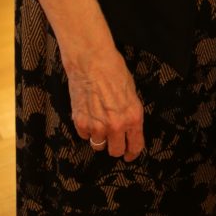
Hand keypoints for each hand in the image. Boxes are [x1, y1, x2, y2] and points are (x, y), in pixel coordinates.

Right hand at [66, 46, 144, 161]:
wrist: (91, 61)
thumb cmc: (113, 70)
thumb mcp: (131, 92)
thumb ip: (130, 113)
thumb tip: (128, 126)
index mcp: (133, 117)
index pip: (135, 146)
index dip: (132, 153)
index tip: (129, 155)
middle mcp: (116, 125)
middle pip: (115, 151)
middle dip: (115, 146)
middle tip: (113, 138)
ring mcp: (96, 126)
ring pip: (98, 146)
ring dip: (100, 138)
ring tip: (99, 121)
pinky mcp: (80, 123)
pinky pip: (85, 135)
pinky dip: (86, 129)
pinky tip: (88, 113)